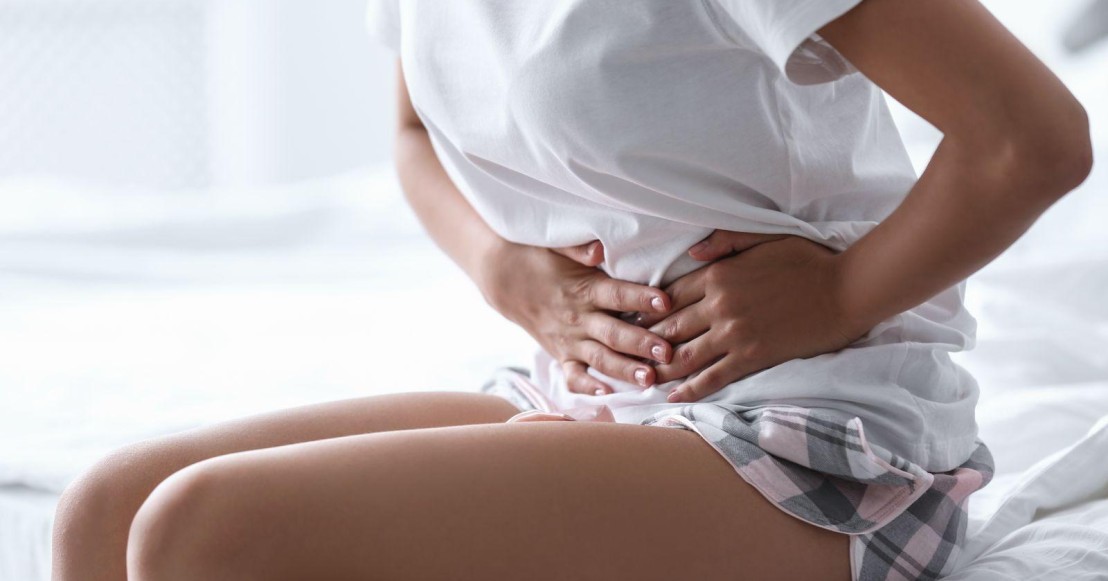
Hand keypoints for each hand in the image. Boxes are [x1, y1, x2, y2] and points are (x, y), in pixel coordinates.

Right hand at [480, 240, 673, 394]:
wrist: (505, 279)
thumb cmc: (540, 258)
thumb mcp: (558, 245)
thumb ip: (579, 248)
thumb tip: (599, 250)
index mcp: (584, 288)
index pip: (616, 294)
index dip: (640, 298)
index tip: (665, 301)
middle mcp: (578, 317)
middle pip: (613, 333)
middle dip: (640, 343)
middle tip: (666, 352)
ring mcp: (569, 340)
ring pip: (600, 358)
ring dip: (625, 370)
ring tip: (650, 379)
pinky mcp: (561, 355)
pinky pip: (573, 376)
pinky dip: (587, 388)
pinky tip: (607, 394)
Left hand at [636, 231, 871, 402]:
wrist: (846, 289)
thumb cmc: (808, 260)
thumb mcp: (764, 237)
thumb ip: (724, 242)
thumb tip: (691, 252)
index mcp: (719, 274)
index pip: (670, 296)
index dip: (648, 311)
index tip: (632, 321)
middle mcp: (719, 304)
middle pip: (670, 327)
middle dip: (645, 343)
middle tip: (624, 355)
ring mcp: (734, 333)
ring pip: (685, 355)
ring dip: (660, 369)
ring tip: (640, 379)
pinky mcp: (752, 356)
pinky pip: (713, 376)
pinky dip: (690, 388)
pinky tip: (673, 397)